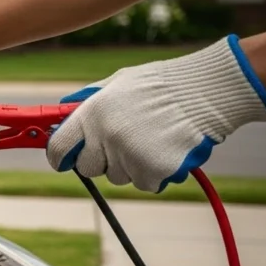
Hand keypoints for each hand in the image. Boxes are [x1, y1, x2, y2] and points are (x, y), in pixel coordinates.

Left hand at [46, 35, 265, 191]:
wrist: (207, 91)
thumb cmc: (161, 85)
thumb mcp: (116, 83)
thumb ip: (87, 102)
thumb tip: (63, 113)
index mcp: (92, 114)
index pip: (58, 148)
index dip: (60, 156)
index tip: (65, 158)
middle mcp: (107, 137)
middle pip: (88, 168)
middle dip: (101, 160)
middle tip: (124, 142)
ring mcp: (130, 156)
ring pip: (119, 176)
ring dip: (131, 164)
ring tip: (152, 137)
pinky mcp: (153, 172)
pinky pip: (144, 183)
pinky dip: (154, 172)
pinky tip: (167, 148)